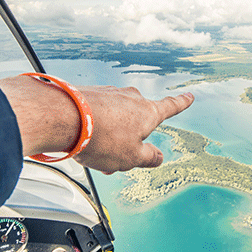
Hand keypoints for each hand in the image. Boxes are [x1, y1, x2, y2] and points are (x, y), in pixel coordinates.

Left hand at [0, 76, 193, 173]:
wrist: (62, 117)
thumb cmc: (100, 136)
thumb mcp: (131, 158)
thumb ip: (148, 157)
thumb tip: (157, 157)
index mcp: (147, 112)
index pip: (170, 107)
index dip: (181, 103)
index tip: (189, 97)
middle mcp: (129, 98)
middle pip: (136, 120)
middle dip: (129, 137)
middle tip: (118, 156)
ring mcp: (108, 94)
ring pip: (114, 120)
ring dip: (108, 137)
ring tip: (94, 153)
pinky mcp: (88, 94)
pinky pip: (96, 115)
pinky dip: (92, 129)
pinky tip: (81, 141)